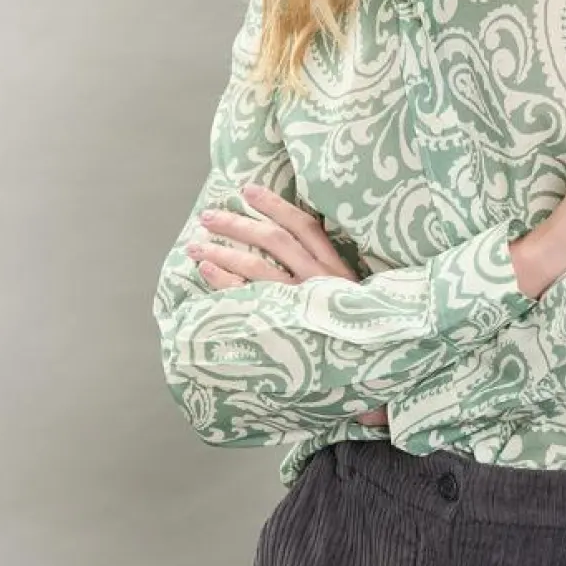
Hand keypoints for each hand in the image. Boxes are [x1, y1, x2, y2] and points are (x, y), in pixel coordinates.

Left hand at [186, 185, 389, 426]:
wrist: (369, 375)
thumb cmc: (353, 333)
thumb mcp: (349, 294)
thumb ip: (324, 270)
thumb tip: (290, 244)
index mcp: (336, 269)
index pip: (305, 226)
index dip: (276, 205)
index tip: (249, 190)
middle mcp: (319, 281)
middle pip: (274, 241)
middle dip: (238, 224)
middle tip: (209, 216)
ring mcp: (301, 304)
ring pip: (255, 267)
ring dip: (222, 252)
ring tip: (196, 244)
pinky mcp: (284, 327)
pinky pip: (246, 300)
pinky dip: (223, 282)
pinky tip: (205, 272)